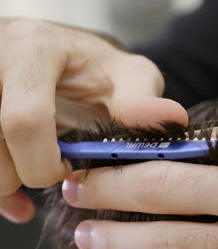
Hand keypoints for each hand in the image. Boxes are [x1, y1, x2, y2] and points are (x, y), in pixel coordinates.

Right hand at [0, 18, 186, 222]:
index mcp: (32, 50)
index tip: (66, 170)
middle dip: (27, 174)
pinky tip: (18, 198)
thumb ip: (141, 99)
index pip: (23, 120)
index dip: (43, 162)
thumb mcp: (125, 76)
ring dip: (11, 182)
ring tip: (41, 171)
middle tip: (55, 169)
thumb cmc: (90, 69)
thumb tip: (171, 119)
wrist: (56, 57)